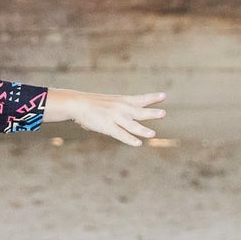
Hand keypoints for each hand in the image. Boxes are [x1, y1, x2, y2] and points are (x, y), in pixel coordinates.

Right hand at [42, 89, 165, 146]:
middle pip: (139, 112)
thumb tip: (130, 117)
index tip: (164, 96)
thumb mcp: (111, 103)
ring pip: (132, 125)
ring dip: (142, 130)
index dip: (152, 98)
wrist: (77, 103)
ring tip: (153, 134)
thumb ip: (121, 110)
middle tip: (163, 113)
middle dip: (151, 113)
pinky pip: (121, 134)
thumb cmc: (93, 104)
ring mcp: (114, 118)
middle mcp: (121, 108)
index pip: (140, 99)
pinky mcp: (107, 127)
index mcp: (122, 101)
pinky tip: (138, 143)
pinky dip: (130, 139)